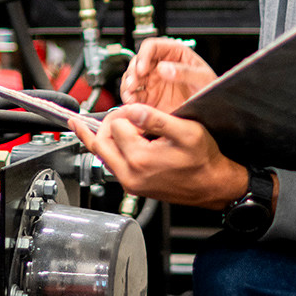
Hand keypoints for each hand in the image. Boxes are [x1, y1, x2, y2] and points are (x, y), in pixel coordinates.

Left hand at [69, 104, 246, 208]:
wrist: (212, 185)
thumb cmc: (203, 160)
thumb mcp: (186, 131)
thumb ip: (155, 118)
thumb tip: (131, 110)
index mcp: (140, 159)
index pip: (116, 125)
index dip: (125, 113)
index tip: (137, 110)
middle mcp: (130, 174)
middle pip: (100, 143)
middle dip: (105, 124)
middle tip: (115, 113)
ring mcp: (130, 182)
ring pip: (102, 155)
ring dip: (99, 137)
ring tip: (83, 124)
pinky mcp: (133, 186)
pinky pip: (111, 164)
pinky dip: (106, 149)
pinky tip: (105, 140)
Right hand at [118, 38, 217, 112]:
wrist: (209, 112)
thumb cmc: (210, 90)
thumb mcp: (203, 79)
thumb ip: (185, 72)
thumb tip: (164, 68)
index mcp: (174, 53)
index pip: (152, 47)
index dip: (144, 56)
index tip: (143, 69)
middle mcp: (160, 65)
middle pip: (138, 61)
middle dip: (133, 72)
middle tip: (134, 84)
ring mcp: (153, 81)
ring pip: (132, 77)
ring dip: (128, 85)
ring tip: (131, 95)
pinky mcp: (149, 97)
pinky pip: (134, 95)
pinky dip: (129, 98)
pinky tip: (132, 102)